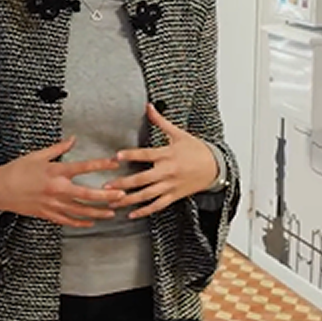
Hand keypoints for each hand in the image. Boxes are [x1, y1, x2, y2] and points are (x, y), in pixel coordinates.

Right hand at [0, 136, 124, 227]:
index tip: (116, 163)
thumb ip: (58, 149)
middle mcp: (57, 189)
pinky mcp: (47, 214)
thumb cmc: (17, 170)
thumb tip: (73, 139)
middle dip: (107, 196)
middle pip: (87, 195)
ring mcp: (52, 204)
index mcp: (56, 172)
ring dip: (98, 212)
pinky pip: (67, 220)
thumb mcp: (37, 156)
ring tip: (112, 212)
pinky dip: (80, 222)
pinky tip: (91, 222)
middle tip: (122, 195)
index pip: (84, 167)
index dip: (101, 164)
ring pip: (80, 211)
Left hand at [104, 103, 218, 218]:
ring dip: (129, 199)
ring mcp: (170, 185)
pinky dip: (144, 211)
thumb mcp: (178, 134)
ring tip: (113, 201)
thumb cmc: (196, 149)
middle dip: (123, 183)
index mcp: (167, 154)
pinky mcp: (174, 196)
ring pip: (147, 195)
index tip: (116, 156)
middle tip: (106, 186)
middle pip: (142, 179)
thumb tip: (149, 106)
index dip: (131, 155)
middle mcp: (167, 171)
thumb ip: (160, 122)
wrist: (215, 167)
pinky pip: (157, 205)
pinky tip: (131, 214)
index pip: (146, 155)